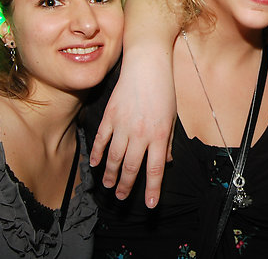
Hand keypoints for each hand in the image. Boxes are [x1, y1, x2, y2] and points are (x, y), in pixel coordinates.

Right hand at [89, 47, 175, 207]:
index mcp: (159, 134)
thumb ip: (167, 141)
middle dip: (127, 186)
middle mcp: (140, 133)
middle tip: (122, 197)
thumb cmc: (163, 88)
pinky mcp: (110, 115)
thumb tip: (166, 162)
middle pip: (131, 167)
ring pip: (114, 157)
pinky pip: (101, 139)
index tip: (150, 205)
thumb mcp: (171, 116)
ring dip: (111, 175)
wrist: (146, 63)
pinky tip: (96, 164)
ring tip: (109, 186)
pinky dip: (97, 154)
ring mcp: (123, 124)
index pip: (155, 169)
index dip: (152, 189)